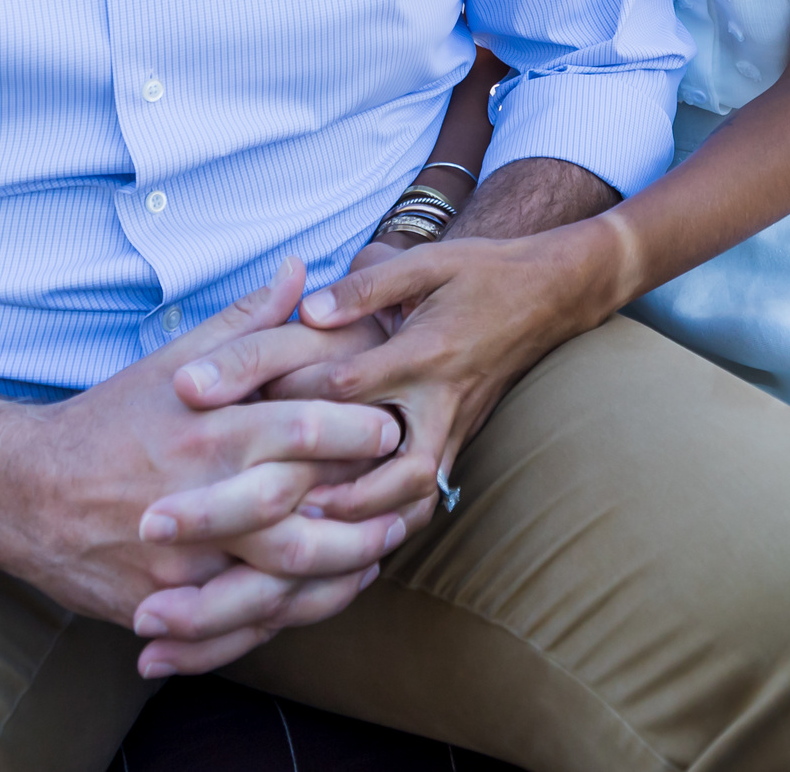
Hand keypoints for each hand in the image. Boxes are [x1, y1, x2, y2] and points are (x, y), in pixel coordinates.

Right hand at [0, 262, 410, 676]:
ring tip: (381, 552)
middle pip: (300, 509)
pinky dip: (291, 613)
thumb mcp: (173, 362)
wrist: (19, 491)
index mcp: (206, 428)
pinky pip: (241, 621)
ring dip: (342, 569)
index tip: (396, 424)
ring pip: (280, 576)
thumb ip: (245, 322)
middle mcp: (198, 494)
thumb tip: (301, 269)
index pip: (303, 427)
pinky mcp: (165, 604)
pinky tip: (327, 596)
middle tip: (412, 495)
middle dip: (364, 507)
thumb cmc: (107, 419)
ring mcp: (181, 559)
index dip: (361, 430)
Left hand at [241, 222, 630, 526]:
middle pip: (392, 467)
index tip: (239, 403)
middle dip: (337, 492)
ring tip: (307, 527)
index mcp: (424, 351)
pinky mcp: (461, 443)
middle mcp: (441, 400)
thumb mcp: (426, 261)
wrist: (550, 295)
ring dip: (366, 519)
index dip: (293, 395)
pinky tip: (349, 528)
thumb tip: (307, 311)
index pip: (349, 386)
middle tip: (273, 501)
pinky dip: (391, 519)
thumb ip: (365, 287)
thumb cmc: (481, 273)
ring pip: (415, 497)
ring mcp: (456, 429)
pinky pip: (427, 496)